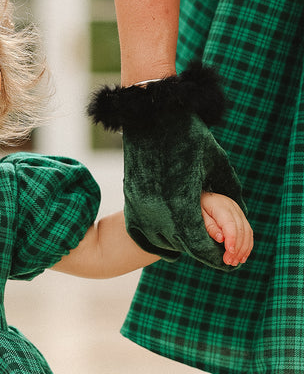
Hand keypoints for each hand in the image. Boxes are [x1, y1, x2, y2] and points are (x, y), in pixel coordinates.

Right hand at [121, 114, 246, 269]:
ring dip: (180, 240)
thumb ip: (230, 190)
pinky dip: (164, 230)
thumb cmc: (188, 135)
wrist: (149, 115)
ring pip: (164, 240)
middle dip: (200, 248)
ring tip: (194, 228)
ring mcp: (141, 210)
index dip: (215, 256)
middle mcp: (158, 213)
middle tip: (215, 244)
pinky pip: (149, 230)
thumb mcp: (217, 162)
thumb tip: (241, 213)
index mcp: (182, 205)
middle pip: (183, 246)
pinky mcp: (131, 203)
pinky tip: (173, 219)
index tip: (226, 258)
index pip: (200, 245)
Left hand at [200, 192, 252, 266]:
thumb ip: (210, 227)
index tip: (230, 252)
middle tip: (229, 262)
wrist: (204, 196)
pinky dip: (247, 245)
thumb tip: (221, 239)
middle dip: (237, 248)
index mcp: (221, 207)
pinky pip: (248, 232)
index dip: (232, 239)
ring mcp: (239, 213)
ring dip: (243, 249)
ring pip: (247, 232)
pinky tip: (243, 257)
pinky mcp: (242, 218)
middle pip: (240, 230)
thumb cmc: (199, 207)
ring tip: (235, 262)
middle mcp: (234, 208)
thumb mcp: (198, 215)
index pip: (230, 225)